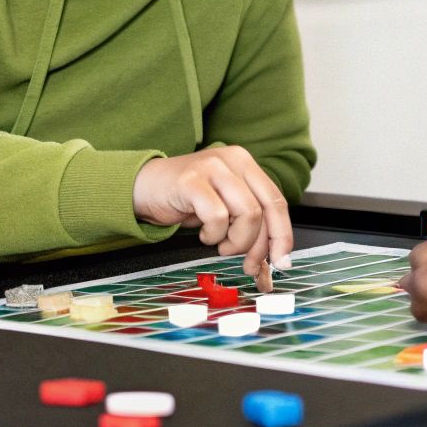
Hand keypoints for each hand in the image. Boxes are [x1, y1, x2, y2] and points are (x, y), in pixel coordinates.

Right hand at [133, 146, 293, 280]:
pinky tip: (203, 233)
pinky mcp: (191, 181)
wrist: (144, 188)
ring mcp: (212, 168)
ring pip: (248, 214)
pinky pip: (217, 217)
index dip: (282, 235)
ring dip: (236, 241)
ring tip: (220, 243)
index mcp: (245, 164)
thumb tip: (272, 264)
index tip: (281, 262)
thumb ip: (248, 228)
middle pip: (265, 210)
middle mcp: (233, 161)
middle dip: (259, 247)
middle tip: (248, 266)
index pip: (276, 201)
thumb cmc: (186, 200)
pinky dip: (213, 234)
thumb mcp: (224, 210)